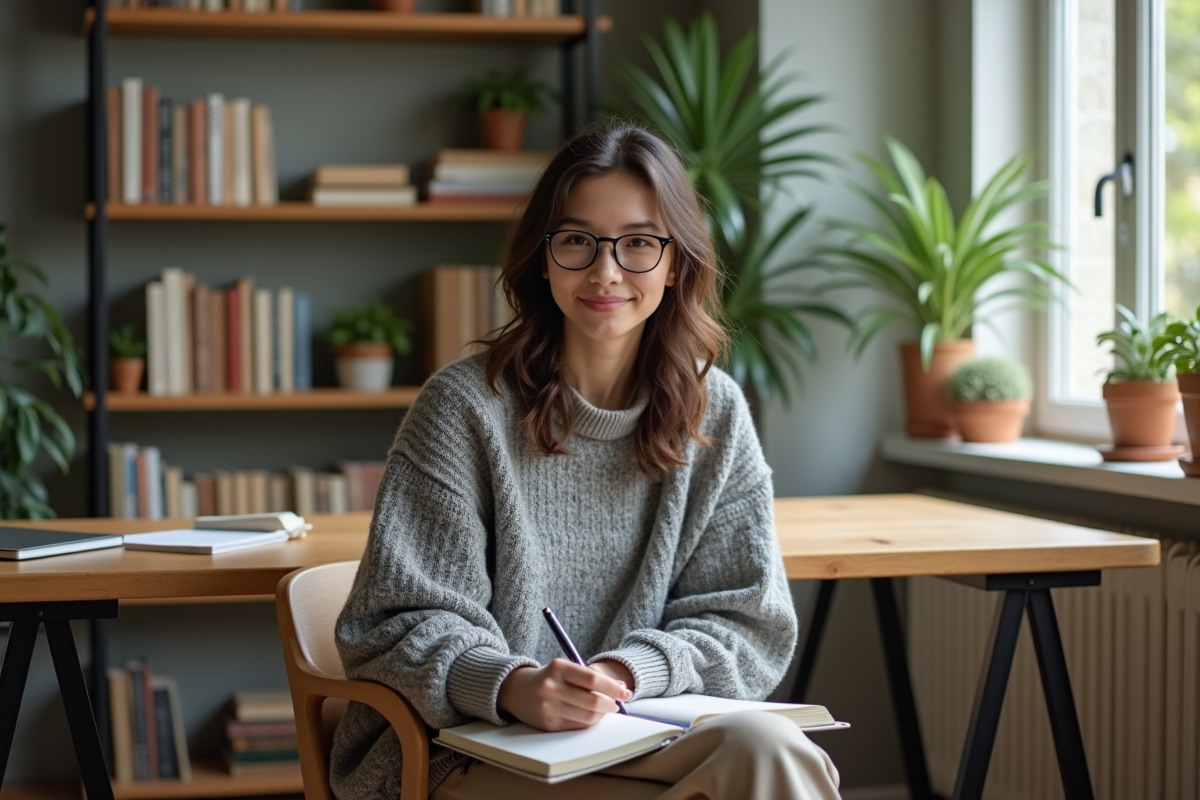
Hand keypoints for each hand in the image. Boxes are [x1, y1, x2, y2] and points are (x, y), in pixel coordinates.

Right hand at [497, 659, 632, 730]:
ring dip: (602, 714)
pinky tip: (591, 715)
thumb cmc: (549, 677)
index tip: (626, 691)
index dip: (613, 687)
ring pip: (588, 717)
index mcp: (558, 667)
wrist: (517, 691)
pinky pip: (578, 726)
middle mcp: (551, 687)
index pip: (592, 679)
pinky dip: (589, 721)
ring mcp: (548, 708)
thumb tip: (620, 688)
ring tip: (606, 708)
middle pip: (592, 701)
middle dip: (612, 704)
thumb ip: (590, 677)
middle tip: (619, 703)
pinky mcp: (548, 724)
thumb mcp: (565, 668)